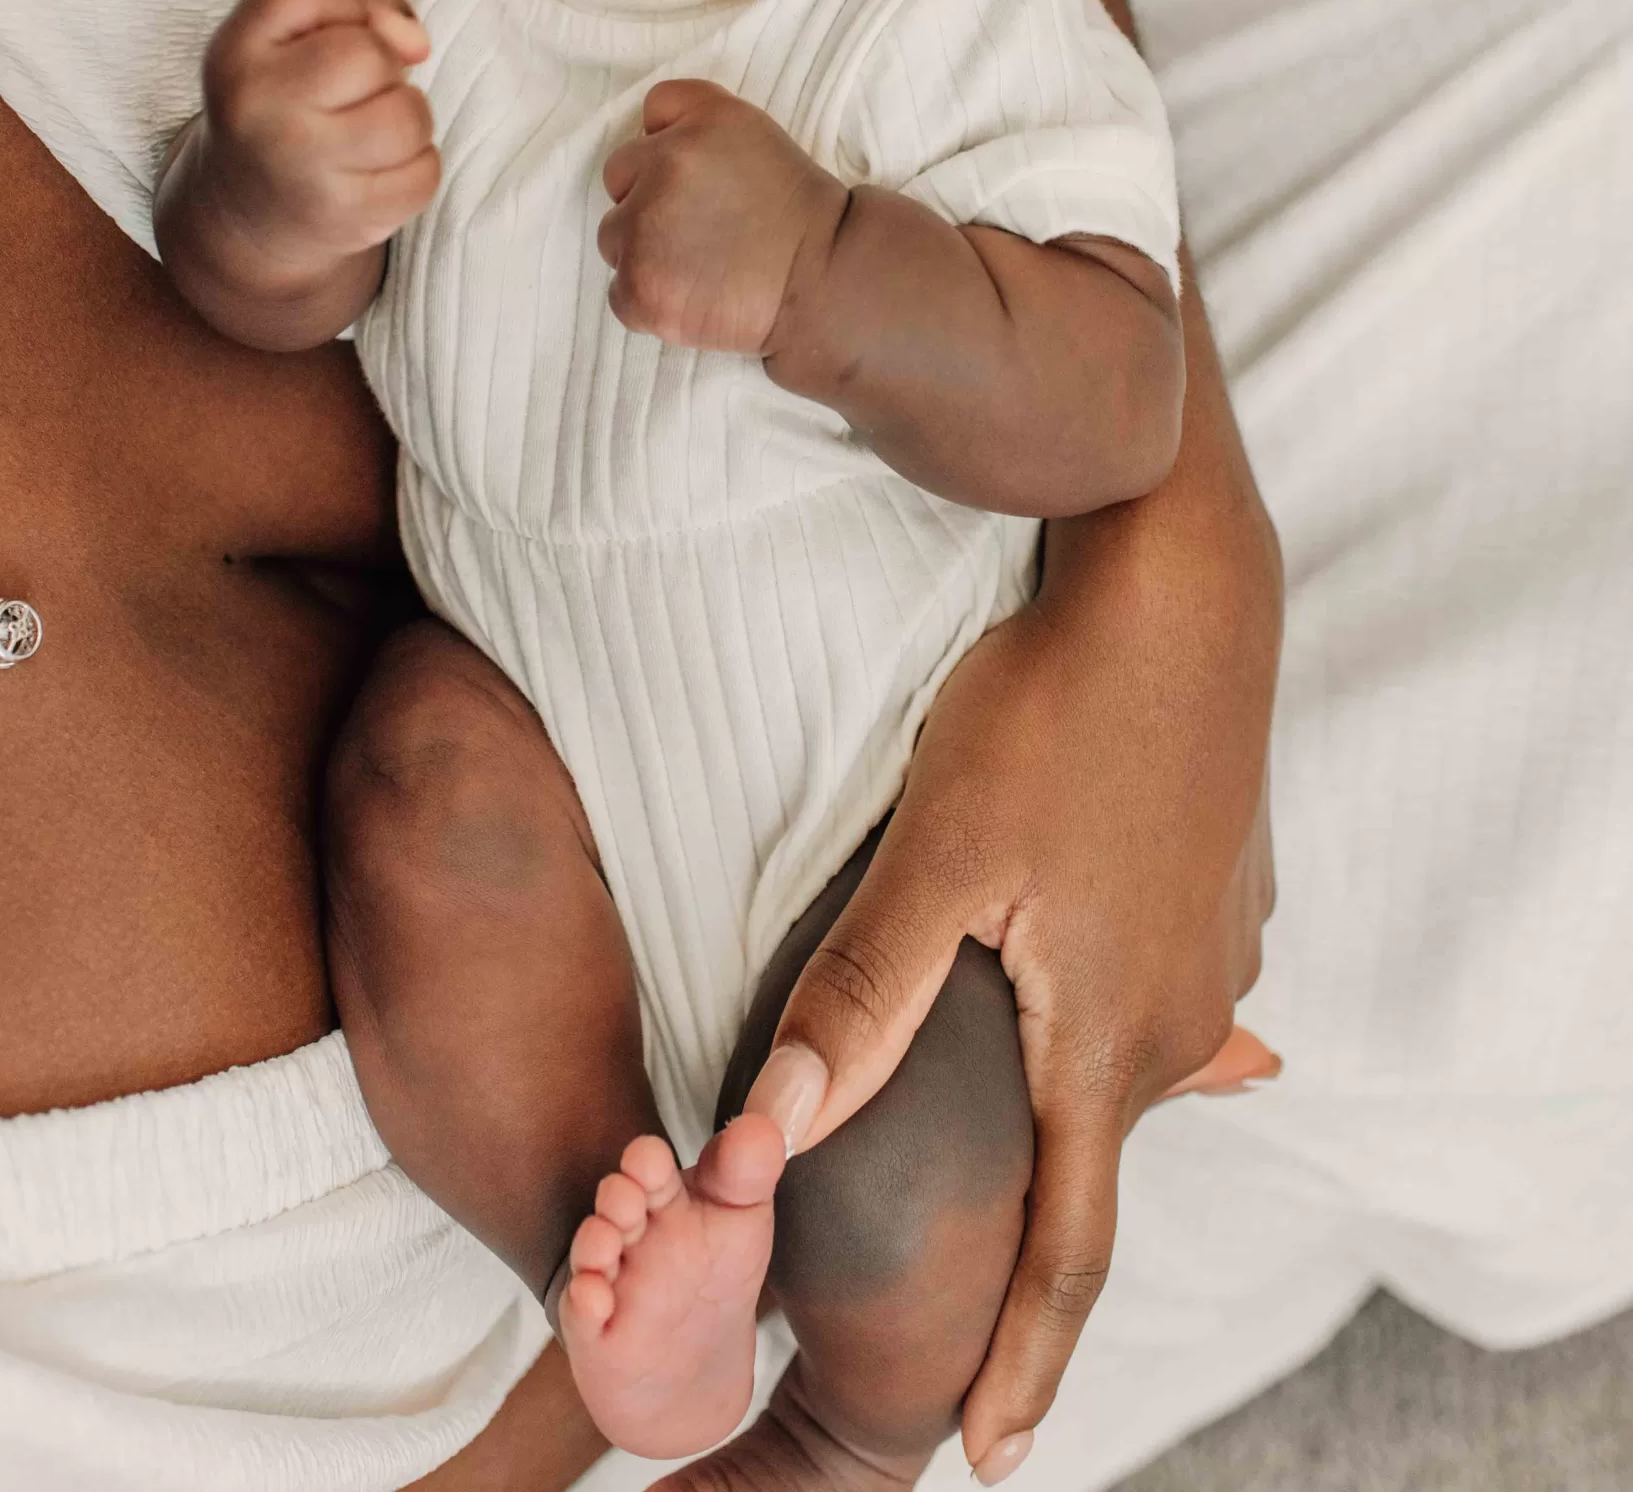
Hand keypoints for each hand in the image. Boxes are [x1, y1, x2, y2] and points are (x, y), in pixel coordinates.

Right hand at [200, 0, 438, 275]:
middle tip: (353, 94)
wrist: (246, 216)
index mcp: (236, 53)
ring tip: (369, 134)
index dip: (339, 3)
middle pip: (370, 53)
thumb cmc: (288, 109)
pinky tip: (375, 174)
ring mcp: (300, 167)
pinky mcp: (343, 215)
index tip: (325, 38)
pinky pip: (425, 172)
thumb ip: (360, 15)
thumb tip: (416, 42)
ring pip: (409, 114)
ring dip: (407, 119)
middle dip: (383, 68)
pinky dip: (416, 169)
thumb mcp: (293, 46)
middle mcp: (258, 107)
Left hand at [598, 79, 846, 352]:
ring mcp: (644, 229)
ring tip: (700, 267)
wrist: (825, 283)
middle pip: (619, 179)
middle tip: (701, 230)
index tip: (700, 181)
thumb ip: (696, 120)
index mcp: (700, 120)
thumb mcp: (755, 135)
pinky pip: (618, 292)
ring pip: (614, 237)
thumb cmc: (796, 216)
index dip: (670, 149)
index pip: (650, 117)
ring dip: (645, 251)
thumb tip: (647, 135)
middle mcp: (665, 164)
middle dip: (649, 199)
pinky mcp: (638, 287)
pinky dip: (649, 299)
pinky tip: (693, 297)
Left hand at [745, 280, 1282, 1478]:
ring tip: (1001, 1051)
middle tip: (957, 1230)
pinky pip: (1155, 985)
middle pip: (1092, 1145)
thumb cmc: (1051, 716)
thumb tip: (766, 1136)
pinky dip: (1101, 1001)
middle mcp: (1183, 1021)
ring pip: (1121, 1056)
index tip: (996, 1454)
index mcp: (1111, 1042)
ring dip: (1063, 1078)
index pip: (1073, 1250)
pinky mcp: (1227, 892)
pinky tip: (1068, 946)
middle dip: (1030, 1199)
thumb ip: (862, 999)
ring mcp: (1220, 955)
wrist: (1182, 590)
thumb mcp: (941, 856)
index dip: (1030, 1361)